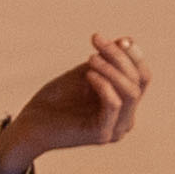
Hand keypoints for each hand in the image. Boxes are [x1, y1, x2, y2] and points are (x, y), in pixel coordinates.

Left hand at [0, 32, 149, 173]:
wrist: (31, 125)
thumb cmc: (57, 99)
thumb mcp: (86, 72)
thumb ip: (107, 60)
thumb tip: (128, 40)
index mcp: (124, 106)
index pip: (142, 77)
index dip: (134, 55)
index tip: (119, 38)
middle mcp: (125, 119)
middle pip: (137, 82)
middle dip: (119, 56)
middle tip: (96, 40)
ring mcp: (115, 129)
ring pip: (130, 92)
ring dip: (111, 68)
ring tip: (90, 57)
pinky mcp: (102, 135)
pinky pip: (113, 104)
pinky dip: (103, 84)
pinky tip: (87, 74)